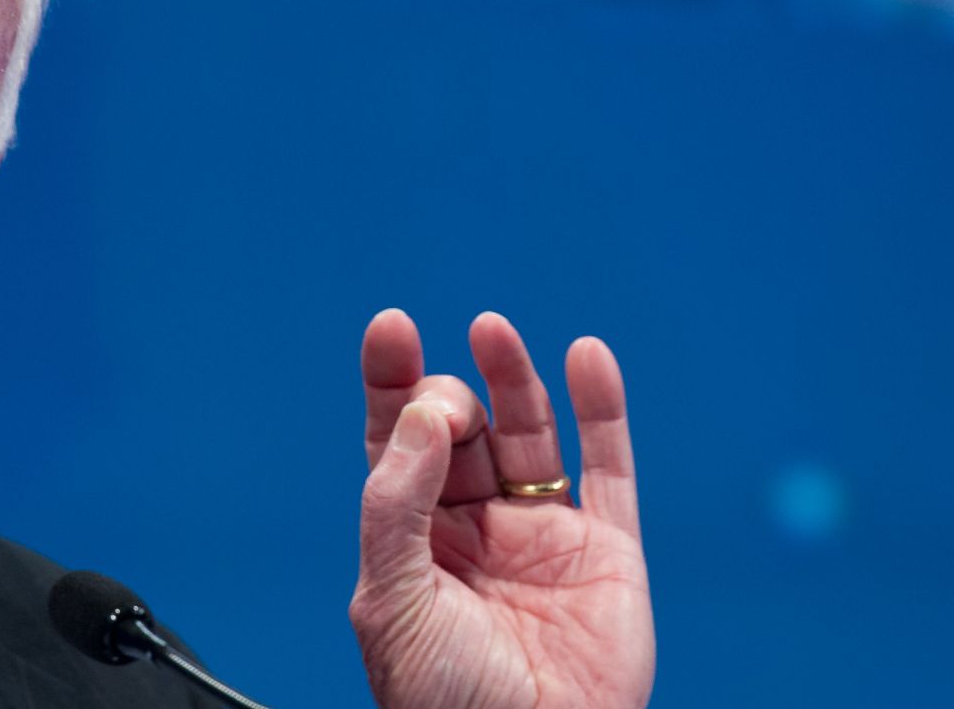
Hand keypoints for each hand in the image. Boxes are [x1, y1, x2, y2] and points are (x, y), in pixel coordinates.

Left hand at [348, 310, 653, 708]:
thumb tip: (424, 416)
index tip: (390, 327)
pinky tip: (586, 356)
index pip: (396, 441)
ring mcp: (541, 534)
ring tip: (490, 329)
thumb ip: (396, 506)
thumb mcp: (391, 600)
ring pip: (527, 434)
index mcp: (412, 538)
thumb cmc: (441, 698)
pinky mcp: (607, 550)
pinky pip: (608, 467)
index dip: (392, 383)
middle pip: (460, 429)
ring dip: (512, 377)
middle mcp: (474, 527)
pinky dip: (602, 409)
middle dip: (448, 396)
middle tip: (447, 403)